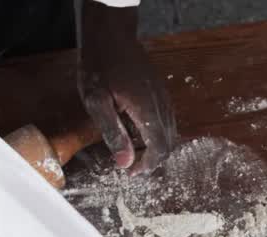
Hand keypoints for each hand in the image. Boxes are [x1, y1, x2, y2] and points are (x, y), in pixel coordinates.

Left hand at [77, 2, 175, 172]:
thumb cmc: (100, 66)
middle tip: (132, 166)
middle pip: (169, 143)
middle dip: (153, 159)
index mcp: (147, 110)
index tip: (131, 172)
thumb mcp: (96, 101)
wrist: (111, 34)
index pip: (159, 148)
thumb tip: (125, 163)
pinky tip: (139, 131)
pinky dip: (157, 133)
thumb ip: (112, 132)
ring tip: (135, 152)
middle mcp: (162, 105)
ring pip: (170, 132)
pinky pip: (166, 120)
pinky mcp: (161, 92)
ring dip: (156, 147)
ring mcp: (164, 97)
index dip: (148, 165)